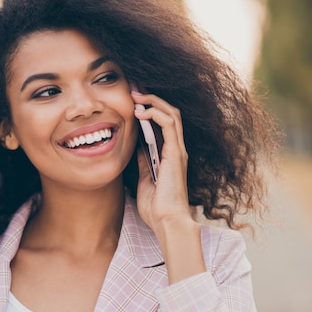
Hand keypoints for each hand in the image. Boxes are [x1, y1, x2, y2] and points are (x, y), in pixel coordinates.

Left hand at [131, 91, 192, 233]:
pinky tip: (141, 112)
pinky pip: (170, 125)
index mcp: (170, 155)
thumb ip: (143, 163)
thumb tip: (136, 149)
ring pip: (171, 114)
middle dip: (151, 99)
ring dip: (153, 101)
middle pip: (169, 113)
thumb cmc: (157, 207)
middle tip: (134, 89)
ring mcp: (178, 151)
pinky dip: (156, 114)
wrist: (167, 222)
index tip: (133, 99)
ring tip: (136, 94)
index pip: (163, 123)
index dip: (150, 108)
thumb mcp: (144, 180)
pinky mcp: (176, 153)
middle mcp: (177, 149)